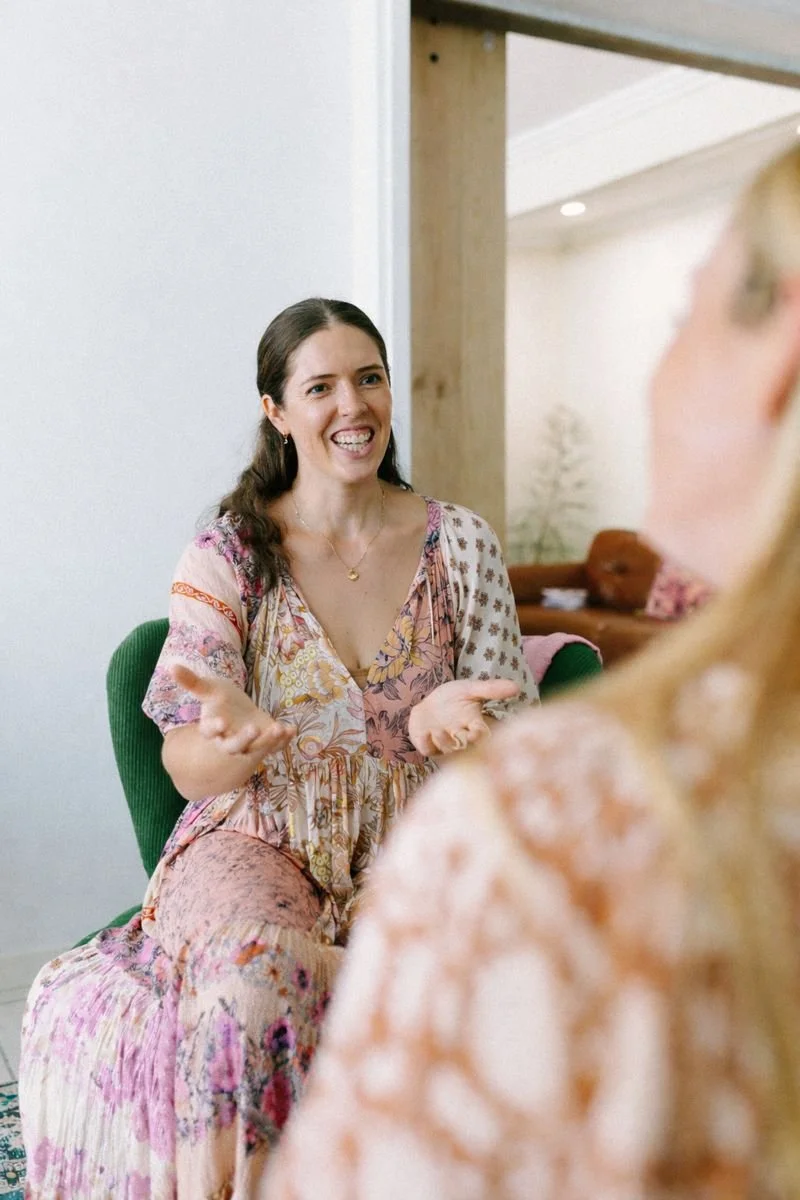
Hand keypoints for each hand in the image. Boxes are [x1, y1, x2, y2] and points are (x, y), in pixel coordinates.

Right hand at [171, 664, 296, 757]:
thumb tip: (171, 665)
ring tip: (279, 728)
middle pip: (234, 746)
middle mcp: (229, 741)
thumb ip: (192, 682)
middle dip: (244, 739)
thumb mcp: (209, 691)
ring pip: (257, 748)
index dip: (214, 727)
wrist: (237, 718)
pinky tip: (293, 729)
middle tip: (253, 729)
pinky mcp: (265, 744)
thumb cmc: (220, 702)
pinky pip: (275, 745)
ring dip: (269, 740)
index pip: (209, 731)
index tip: (221, 721)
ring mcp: (248, 745)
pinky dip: (284, 740)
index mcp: (212, 728)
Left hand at [408, 677, 519, 756]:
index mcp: (475, 726)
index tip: (476, 731)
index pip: (482, 736)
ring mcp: (445, 744)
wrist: (428, 704)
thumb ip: (490, 689)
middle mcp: (462, 739)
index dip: (480, 736)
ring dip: (444, 742)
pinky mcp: (428, 746)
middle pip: (466, 748)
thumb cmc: (453, 698)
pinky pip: (428, 750)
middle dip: (463, 743)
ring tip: (439, 729)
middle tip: (459, 735)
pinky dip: (427, 743)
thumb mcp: (470, 689)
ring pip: (448, 750)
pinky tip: (426, 732)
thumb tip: (517, 687)